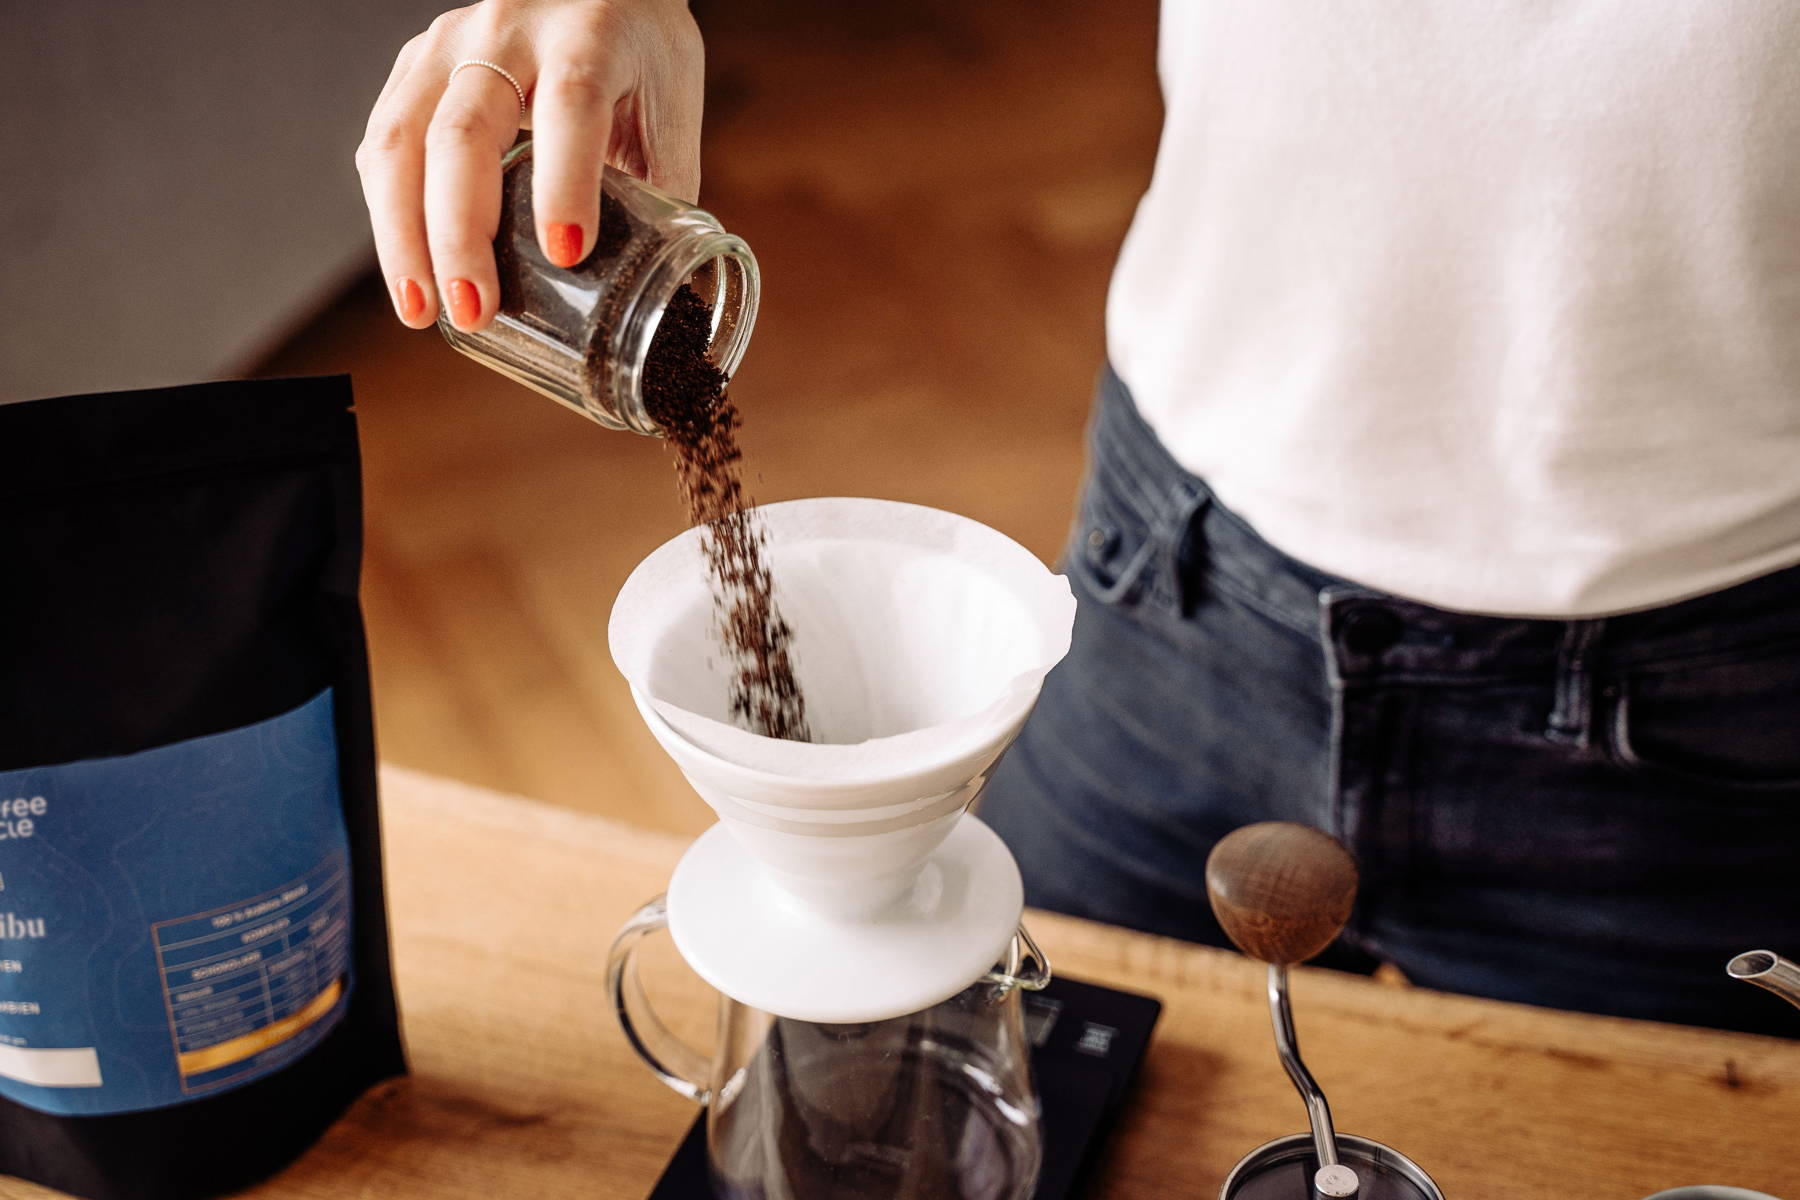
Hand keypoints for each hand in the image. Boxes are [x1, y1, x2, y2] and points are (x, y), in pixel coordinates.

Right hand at [356, 0, 703, 331]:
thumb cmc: (639, 54)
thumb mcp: (670, 109)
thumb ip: (665, 191)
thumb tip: (672, 298)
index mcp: (589, 37)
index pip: (571, 103)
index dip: (566, 180)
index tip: (566, 254)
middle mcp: (508, 31)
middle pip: (464, 131)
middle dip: (461, 232)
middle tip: (473, 309)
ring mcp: (449, 45)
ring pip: (402, 139)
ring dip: (404, 235)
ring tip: (421, 309)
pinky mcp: (415, 67)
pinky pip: (385, 144)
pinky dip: (388, 213)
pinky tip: (408, 268)